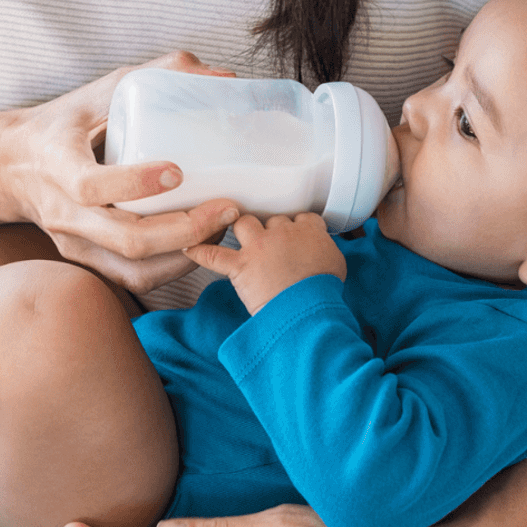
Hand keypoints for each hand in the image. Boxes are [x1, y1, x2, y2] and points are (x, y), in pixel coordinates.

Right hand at [0, 51, 240, 293]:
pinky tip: (201, 246)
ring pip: (135, 268)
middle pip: (126, 239)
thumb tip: (224, 76)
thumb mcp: (102, 90)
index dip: (136, 183)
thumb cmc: (65, 123)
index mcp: (58, 164)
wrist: (11, 165)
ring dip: (186, 255)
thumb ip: (161, 74)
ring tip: (222, 227)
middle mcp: (64, 212)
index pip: (91, 186)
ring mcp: (75, 243)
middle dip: (185, 230)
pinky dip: (173, 269)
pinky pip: (134, 279)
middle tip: (227, 207)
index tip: (178, 171)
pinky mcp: (87, 260)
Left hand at [184, 213, 345, 313]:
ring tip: (240, 238)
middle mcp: (283, 232)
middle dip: (270, 231)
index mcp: (309, 230)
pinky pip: (213, 255)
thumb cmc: (324, 292)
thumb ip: (325, 250)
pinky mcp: (241, 266)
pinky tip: (189, 249)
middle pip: (272, 220)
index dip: (296, 227)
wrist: (308, 309)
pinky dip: (200, 252)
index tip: (295, 235)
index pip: (302, 217)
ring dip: (241, 229)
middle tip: (271, 246)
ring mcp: (259, 247)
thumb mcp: (336, 264)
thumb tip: (320, 254)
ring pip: (244, 223)